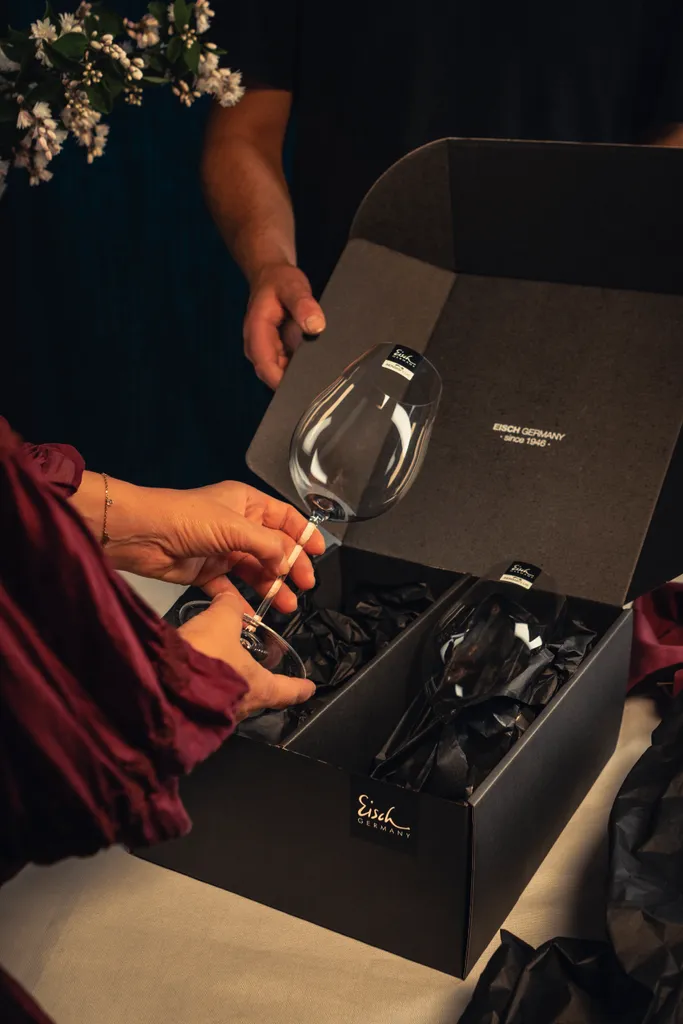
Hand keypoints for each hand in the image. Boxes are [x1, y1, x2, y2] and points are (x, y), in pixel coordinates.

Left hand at [101, 477, 324, 612]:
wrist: (140, 534)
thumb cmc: (184, 518)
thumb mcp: (234, 527)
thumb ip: (267, 545)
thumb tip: (289, 561)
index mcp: (246, 503)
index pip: (285, 518)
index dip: (304, 534)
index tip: (319, 553)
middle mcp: (236, 525)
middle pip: (273, 547)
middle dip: (290, 566)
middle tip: (305, 585)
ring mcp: (221, 549)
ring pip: (254, 570)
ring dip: (271, 586)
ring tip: (285, 605)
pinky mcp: (205, 571)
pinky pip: (230, 588)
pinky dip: (241, 600)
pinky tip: (252, 613)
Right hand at [179, 592, 315, 715]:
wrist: (164, 686)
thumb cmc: (205, 657)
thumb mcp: (222, 621)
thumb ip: (229, 607)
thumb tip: (228, 598)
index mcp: (260, 687)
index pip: (288, 690)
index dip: (300, 688)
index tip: (309, 689)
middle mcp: (242, 707)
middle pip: (258, 696)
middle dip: (257, 684)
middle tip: (258, 671)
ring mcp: (217, 716)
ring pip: (229, 699)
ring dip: (227, 684)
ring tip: (219, 666)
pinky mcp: (192, 715)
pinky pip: (204, 700)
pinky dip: (203, 687)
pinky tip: (192, 674)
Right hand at [245, 262, 325, 387]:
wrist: (272, 277)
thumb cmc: (279, 281)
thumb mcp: (293, 287)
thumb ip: (303, 304)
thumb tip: (315, 325)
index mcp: (256, 332)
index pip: (266, 367)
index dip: (283, 382)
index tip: (305, 386)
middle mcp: (257, 346)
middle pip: (272, 376)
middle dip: (293, 383)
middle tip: (320, 385)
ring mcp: (266, 350)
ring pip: (280, 374)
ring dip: (298, 376)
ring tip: (321, 377)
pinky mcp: (275, 351)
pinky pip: (286, 367)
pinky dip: (299, 368)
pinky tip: (316, 367)